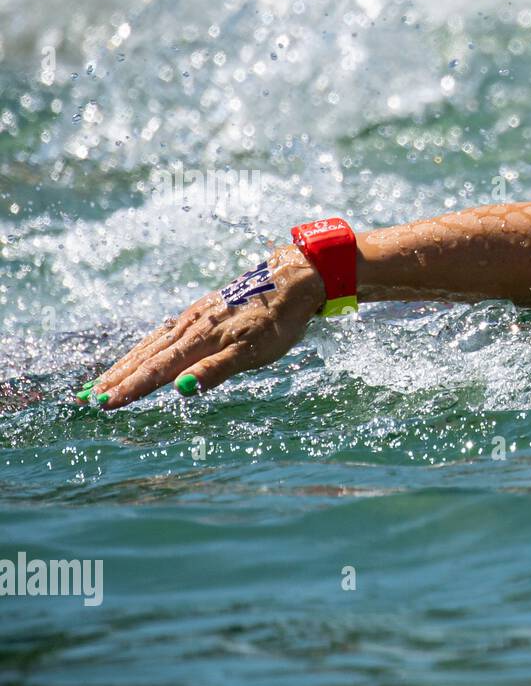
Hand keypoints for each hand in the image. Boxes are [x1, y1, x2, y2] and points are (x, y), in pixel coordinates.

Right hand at [79, 246, 325, 409]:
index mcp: (200, 340)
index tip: (103, 405)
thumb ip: (216, 371)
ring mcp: (192, 318)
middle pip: (145, 358)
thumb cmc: (277, 322)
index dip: (130, 389)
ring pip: (150, 346)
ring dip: (123, 366)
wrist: (291, 281)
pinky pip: (162, 335)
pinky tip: (137, 356)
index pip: (157, 370)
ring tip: (100, 383)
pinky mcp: (199, 313)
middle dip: (116, 380)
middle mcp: (189, 327)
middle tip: (86, 399)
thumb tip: (181, 388)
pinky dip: (143, 350)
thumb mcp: (252, 351)